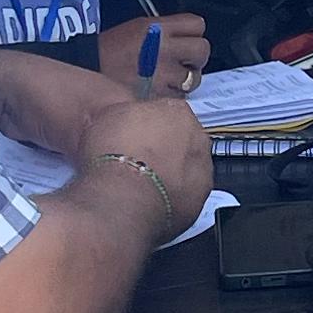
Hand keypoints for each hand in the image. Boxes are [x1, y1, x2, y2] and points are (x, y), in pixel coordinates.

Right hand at [78, 86, 213, 225]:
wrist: (124, 197)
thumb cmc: (116, 157)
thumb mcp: (110, 116)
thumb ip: (130, 113)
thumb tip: (126, 118)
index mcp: (178, 111)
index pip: (169, 111)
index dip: (150, 124)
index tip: (137, 133)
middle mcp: (197, 138)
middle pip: (184, 138)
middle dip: (165, 147)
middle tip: (140, 158)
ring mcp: (201, 171)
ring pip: (188, 168)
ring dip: (171, 173)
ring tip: (144, 182)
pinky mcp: (199, 201)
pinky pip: (186, 196)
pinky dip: (172, 198)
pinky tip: (151, 201)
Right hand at [105, 12, 209, 95]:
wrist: (89, 71)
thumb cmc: (110, 50)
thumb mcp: (138, 27)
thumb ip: (165, 30)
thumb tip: (185, 37)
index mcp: (158, 28)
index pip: (198, 24)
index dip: (194, 33)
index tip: (187, 39)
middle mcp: (164, 49)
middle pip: (203, 50)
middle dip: (196, 57)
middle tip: (184, 61)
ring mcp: (163, 74)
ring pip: (194, 77)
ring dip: (186, 79)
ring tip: (170, 79)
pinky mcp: (159, 96)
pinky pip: (179, 96)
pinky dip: (173, 96)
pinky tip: (159, 91)